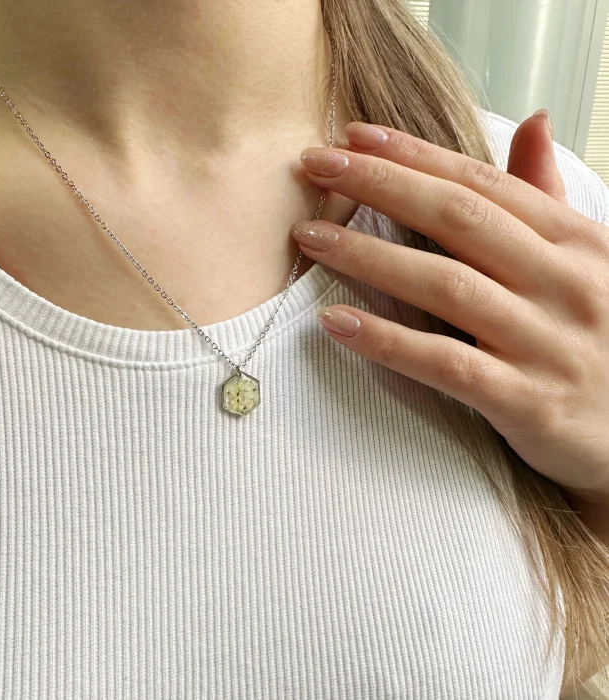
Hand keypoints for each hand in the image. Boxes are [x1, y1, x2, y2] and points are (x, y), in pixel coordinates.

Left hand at [292, 112, 608, 503]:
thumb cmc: (603, 343)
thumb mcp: (588, 264)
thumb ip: (548, 201)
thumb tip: (531, 124)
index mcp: (577, 242)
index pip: (483, 184)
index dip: (414, 156)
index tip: (353, 136)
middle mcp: (565, 283)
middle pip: (459, 219)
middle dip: (381, 185)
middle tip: (316, 165)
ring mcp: (548, 343)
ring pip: (446, 285)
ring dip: (369, 256)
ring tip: (310, 238)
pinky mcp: (530, 403)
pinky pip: (447, 365)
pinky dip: (388, 342)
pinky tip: (336, 323)